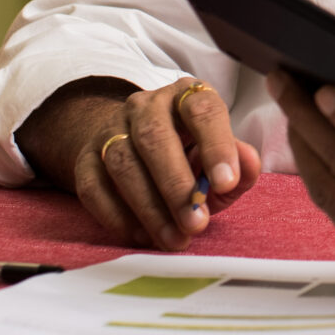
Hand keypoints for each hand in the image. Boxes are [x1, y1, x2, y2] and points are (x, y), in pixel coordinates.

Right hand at [18, 75, 263, 249]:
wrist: (133, 146)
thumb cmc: (190, 154)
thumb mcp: (219, 157)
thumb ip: (240, 163)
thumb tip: (249, 166)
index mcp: (186, 95)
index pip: (203, 109)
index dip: (216, 146)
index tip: (227, 183)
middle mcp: (146, 106)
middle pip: (155, 138)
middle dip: (177, 185)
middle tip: (196, 223)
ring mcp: (111, 129)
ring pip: (123, 163)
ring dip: (149, 207)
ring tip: (174, 238)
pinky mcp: (85, 158)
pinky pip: (93, 187)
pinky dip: (118, 216)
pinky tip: (143, 236)